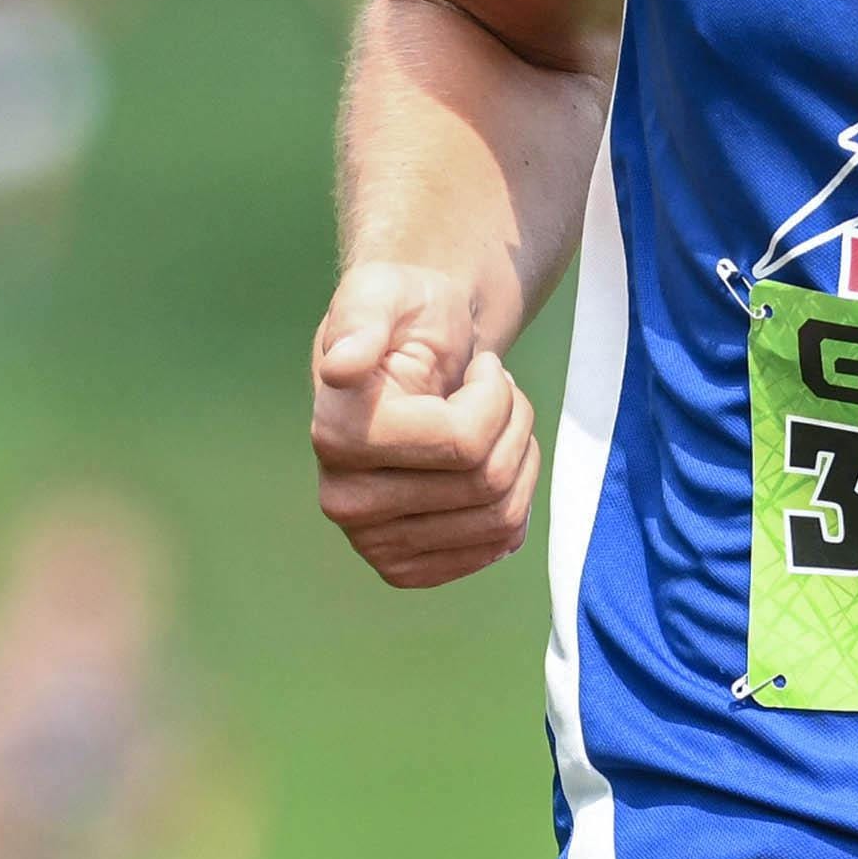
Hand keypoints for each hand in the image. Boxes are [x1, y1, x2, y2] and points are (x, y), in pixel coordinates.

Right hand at [311, 263, 538, 588]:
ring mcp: (371, 542)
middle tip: (493, 390)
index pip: (466, 442)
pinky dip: (516, 498)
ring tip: (494, 420)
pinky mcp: (404, 566)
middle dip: (514, 422)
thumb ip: (363, 319)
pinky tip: (490, 462)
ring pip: (502, 516)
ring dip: (520, 456)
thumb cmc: (404, 318)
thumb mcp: (383, 292)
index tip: (480, 365)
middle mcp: (343, 501)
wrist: (408, 355)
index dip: (496, 395)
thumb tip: (343, 366)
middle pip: (488, 482)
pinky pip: (496, 546)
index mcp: (337, 435)